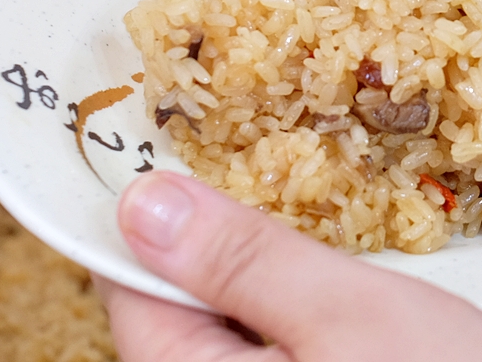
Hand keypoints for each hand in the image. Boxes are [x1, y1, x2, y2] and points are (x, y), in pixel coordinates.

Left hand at [93, 171, 481, 361]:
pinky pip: (274, 338)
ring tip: (298, 197)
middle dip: (214, 234)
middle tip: (252, 154)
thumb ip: (244, 263)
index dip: (145, 217)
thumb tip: (143, 204)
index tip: (171, 143)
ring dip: (260, 259)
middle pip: (181, 307)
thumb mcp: (348, 314)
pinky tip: (325, 258)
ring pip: (234, 318)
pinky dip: (290, 291)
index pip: (133, 295)